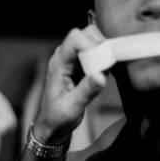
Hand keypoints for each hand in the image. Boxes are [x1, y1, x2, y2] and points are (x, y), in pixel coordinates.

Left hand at [33, 25, 106, 145]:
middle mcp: (64, 57)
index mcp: (58, 63)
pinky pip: (95, 54)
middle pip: (86, 34)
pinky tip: (102, 76)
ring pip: (92, 42)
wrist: (52, 126)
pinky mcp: (80, 66)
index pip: (75, 38)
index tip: (102, 61)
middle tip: (107, 66)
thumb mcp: (72, 107)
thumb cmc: (58, 118)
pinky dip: (103, 60)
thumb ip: (86, 91)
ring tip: (104, 73)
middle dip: (100, 46)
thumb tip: (101, 75)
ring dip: (103, 53)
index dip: (91, 44)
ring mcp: (72, 60)